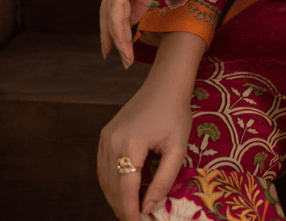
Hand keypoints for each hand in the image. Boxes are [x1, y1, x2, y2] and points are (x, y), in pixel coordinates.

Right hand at [98, 77, 191, 220]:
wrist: (165, 84)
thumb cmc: (175, 114)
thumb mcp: (177, 148)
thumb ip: (163, 180)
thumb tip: (149, 207)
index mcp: (131, 145)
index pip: (126, 190)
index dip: (130, 211)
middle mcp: (112, 142)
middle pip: (112, 186)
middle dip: (122, 207)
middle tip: (135, 219)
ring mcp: (106, 137)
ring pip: (104, 178)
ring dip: (114, 197)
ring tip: (129, 209)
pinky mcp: (105, 134)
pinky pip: (103, 166)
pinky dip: (110, 182)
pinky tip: (122, 191)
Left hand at [100, 0, 198, 66]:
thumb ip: (141, 0)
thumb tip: (132, 19)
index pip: (112, 5)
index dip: (113, 27)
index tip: (118, 47)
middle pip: (105, 11)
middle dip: (109, 37)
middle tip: (113, 57)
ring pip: (110, 13)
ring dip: (117, 37)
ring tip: (125, 56)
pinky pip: (117, 7)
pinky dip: (120, 26)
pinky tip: (125, 40)